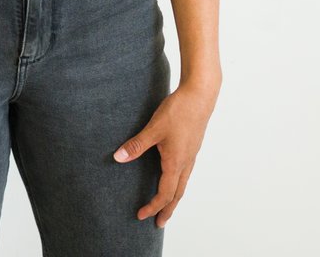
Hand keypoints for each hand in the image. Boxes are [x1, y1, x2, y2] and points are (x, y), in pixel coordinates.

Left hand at [112, 82, 217, 227]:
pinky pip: (185, 174)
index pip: (165, 193)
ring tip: (166, 207)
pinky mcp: (192, 148)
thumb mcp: (154, 128)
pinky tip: (172, 179)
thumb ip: (136, 145)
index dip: (153, 206)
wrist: (200, 96)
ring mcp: (191, 156)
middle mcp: (186, 163)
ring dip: (173, 198)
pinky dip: (178, 184)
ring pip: (182, 184)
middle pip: (177, 194)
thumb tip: (118, 158)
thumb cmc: (178, 111)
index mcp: (176, 162)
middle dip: (167, 210)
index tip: (141, 216)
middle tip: (158, 223)